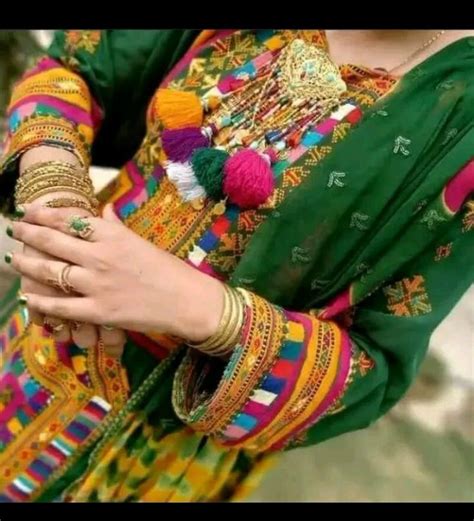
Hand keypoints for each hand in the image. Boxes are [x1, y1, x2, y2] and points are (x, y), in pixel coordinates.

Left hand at [8, 204, 224, 342]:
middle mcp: (100, 256)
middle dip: (29, 233)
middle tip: (13, 229)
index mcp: (113, 235)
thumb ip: (118, 226)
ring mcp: (97, 284)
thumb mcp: (142, 242)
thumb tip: (105, 209)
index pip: (69, 219)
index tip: (28, 210)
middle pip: (53, 241)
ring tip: (14, 259)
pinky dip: (42, 303)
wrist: (187, 300)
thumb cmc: (169, 269)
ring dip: (28, 264)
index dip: (43, 213)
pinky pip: (62, 307)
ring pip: (51, 272)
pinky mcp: (99, 311)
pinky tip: (29, 298)